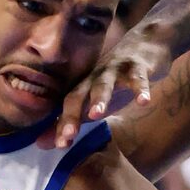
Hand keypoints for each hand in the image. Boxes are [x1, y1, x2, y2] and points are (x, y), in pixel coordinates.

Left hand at [47, 26, 173, 150]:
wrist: (142, 45)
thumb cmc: (114, 80)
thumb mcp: (92, 101)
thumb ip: (71, 121)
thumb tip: (44, 144)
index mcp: (82, 87)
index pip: (67, 107)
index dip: (63, 124)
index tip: (61, 144)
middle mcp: (93, 77)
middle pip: (78, 94)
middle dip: (72, 114)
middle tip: (69, 134)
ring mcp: (114, 70)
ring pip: (104, 84)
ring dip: (99, 98)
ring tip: (96, 115)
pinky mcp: (136, 66)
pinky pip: (138, 78)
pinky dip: (141, 89)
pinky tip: (144, 102)